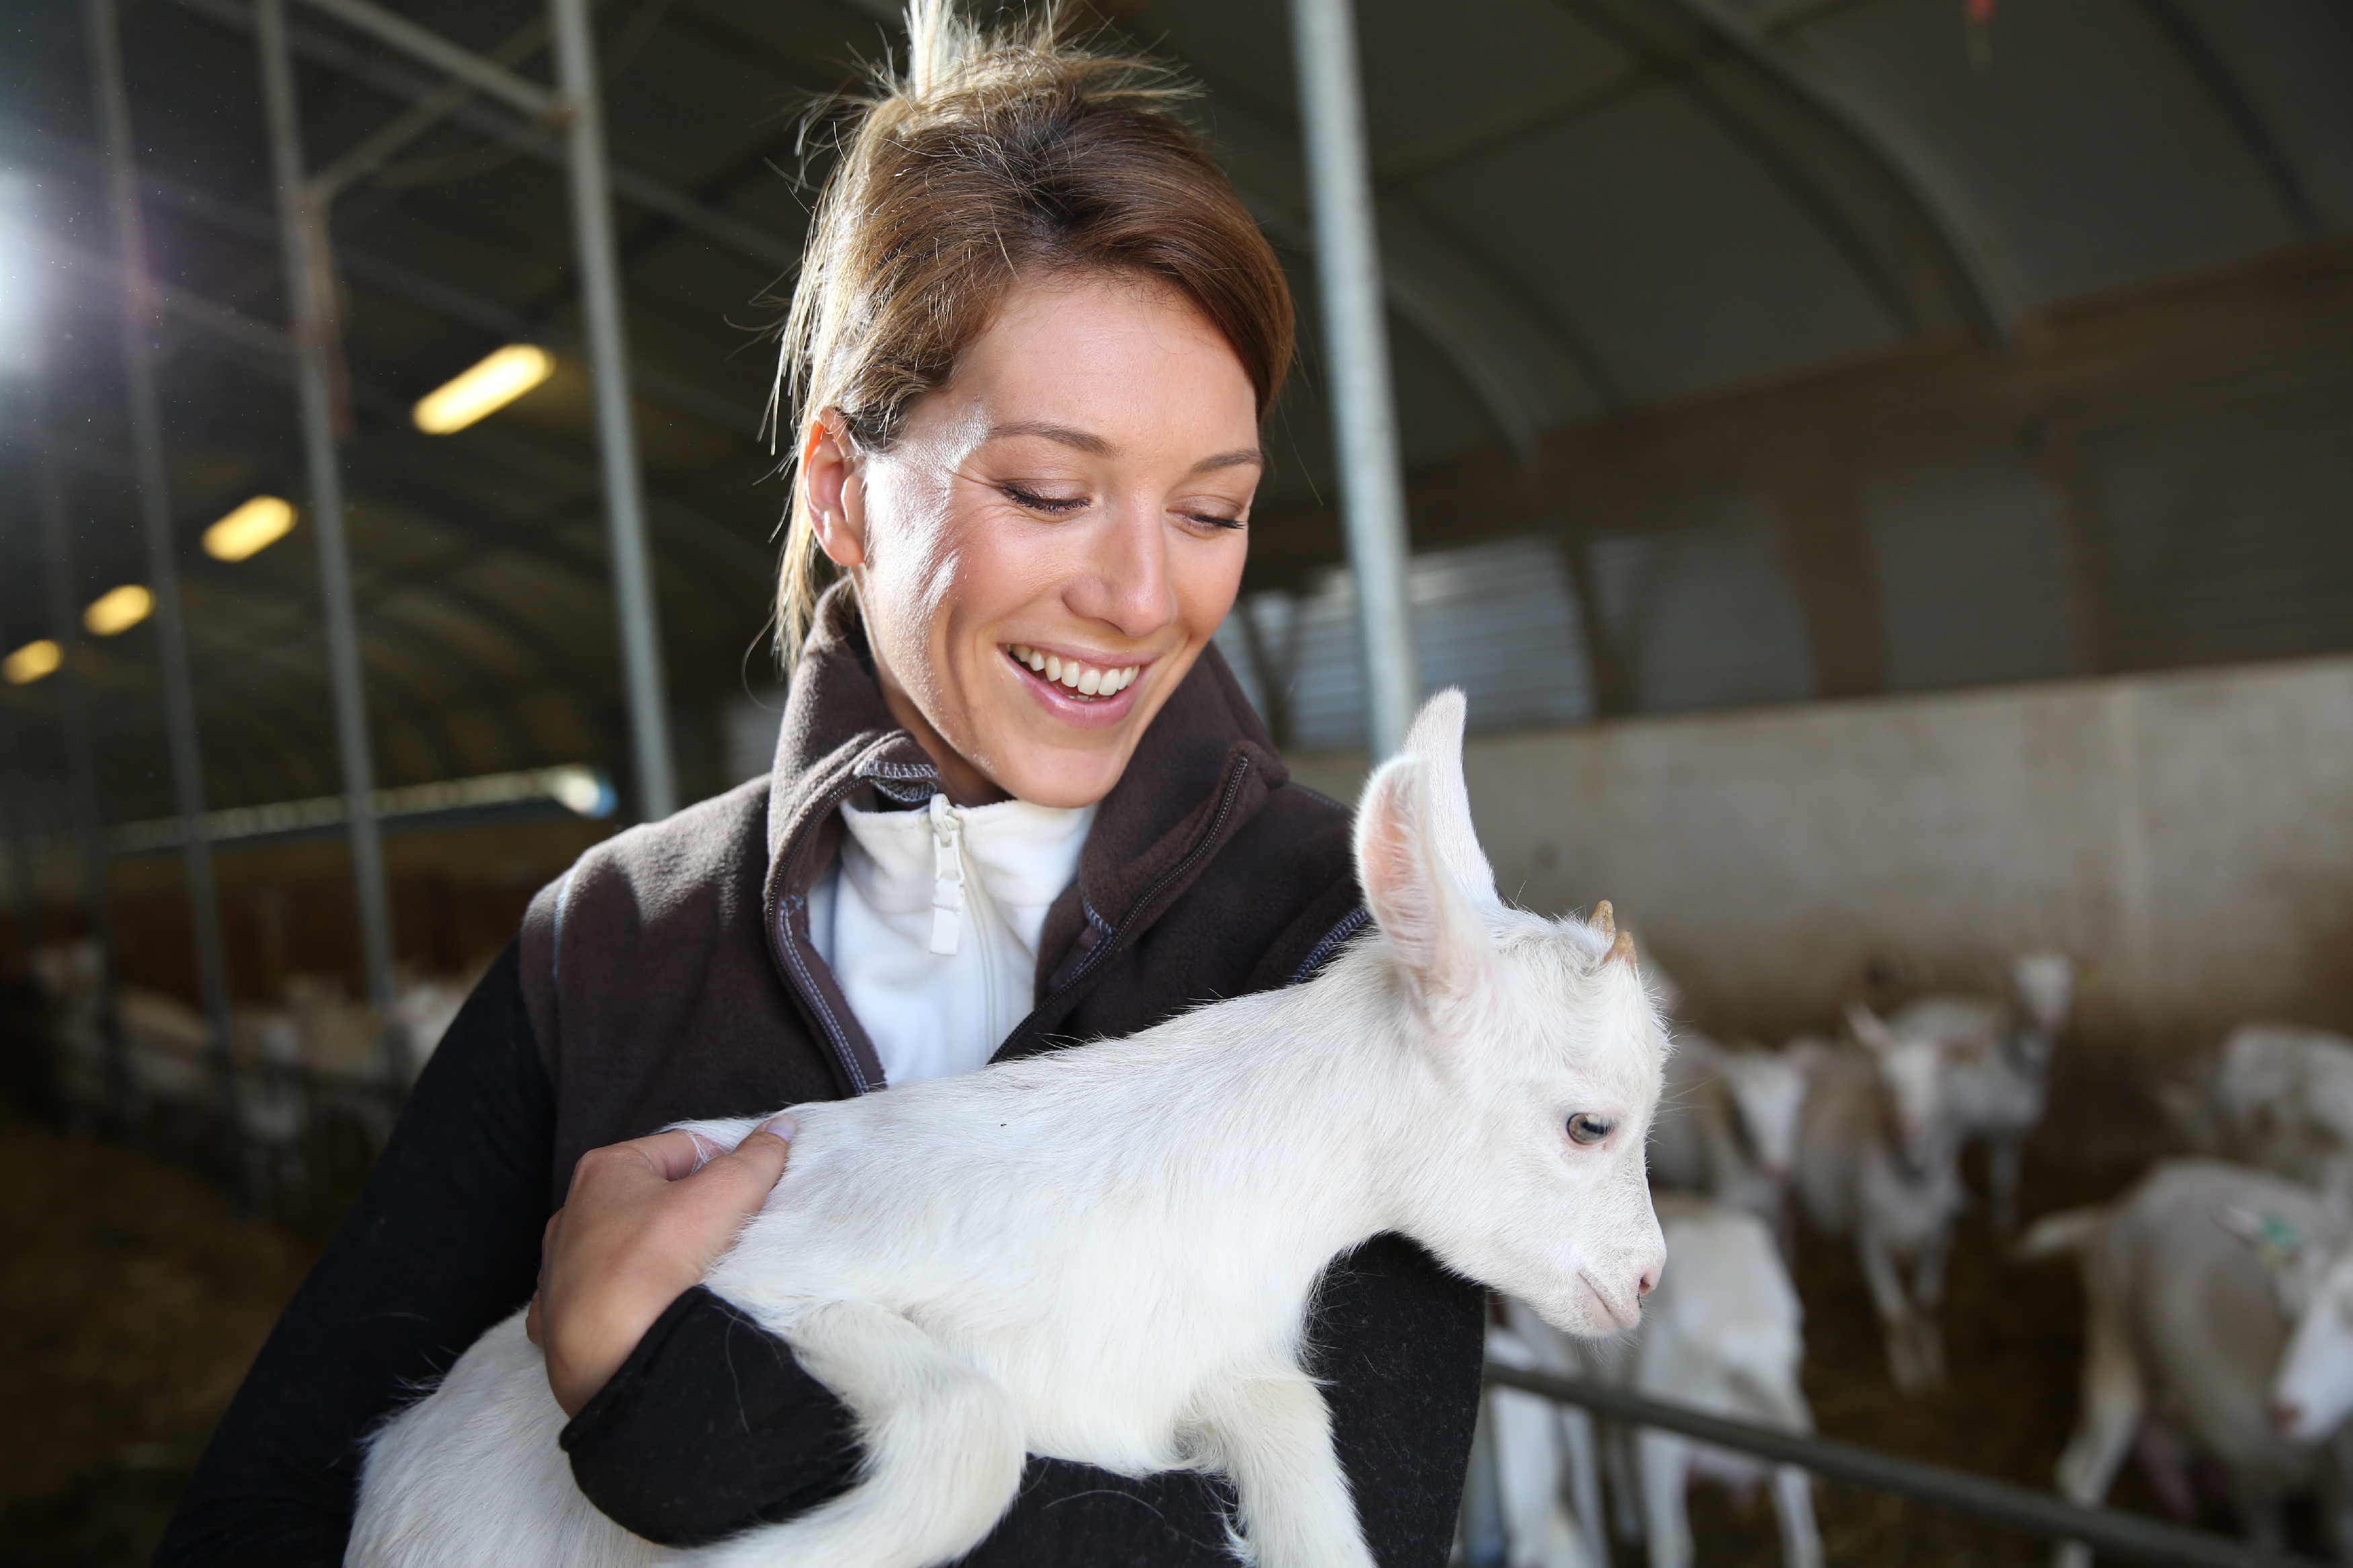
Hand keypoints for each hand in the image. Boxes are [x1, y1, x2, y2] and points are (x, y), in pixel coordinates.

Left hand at [526, 1117, 795, 1415]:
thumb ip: (756, 1158)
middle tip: (730, 1236)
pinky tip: (656, 1307)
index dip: (728, 1166)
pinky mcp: (560, 1317)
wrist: (610, 1361)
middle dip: (695, 1213)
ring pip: (630, 1247)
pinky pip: (606, 1294)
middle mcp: (572, 1213)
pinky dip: (632, 1296)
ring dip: (663, 1256)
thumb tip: (781, 1128)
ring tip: (698, 1277)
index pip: (686, 1147)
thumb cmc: (654, 1268)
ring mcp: (561, 1268)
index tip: (752, 1194)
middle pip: (657, 1197)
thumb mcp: (723, 1196)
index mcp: (604, 1170)